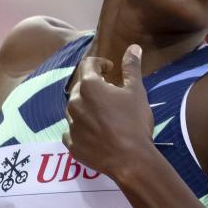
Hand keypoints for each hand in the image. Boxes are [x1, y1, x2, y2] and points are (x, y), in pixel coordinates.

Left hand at [65, 44, 154, 177]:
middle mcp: (74, 103)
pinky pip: (72, 132)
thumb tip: (133, 47)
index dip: (100, 64)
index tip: (111, 70)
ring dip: (86, 108)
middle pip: (79, 88)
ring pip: (74, 110)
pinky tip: (95, 134)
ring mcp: (70, 125)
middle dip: (93, 87)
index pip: (88, 65)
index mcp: (89, 86)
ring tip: (103, 115)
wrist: (130, 159)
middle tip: (109, 94)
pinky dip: (81, 129)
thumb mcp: (136, 91)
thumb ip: (131, 67)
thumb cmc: (134, 122)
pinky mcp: (71, 144)